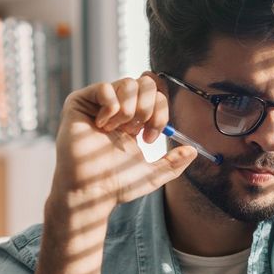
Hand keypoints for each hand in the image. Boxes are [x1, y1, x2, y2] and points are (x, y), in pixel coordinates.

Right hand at [51, 74, 195, 215]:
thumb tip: (193, 151)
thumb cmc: (115, 184)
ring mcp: (98, 104)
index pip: (157, 96)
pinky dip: (110, 107)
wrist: (90, 191)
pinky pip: (104, 87)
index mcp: (134, 120)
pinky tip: (101, 125)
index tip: (150, 138)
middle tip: (137, 130)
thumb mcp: (151, 174)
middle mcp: (118, 108)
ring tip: (117, 130)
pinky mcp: (79, 102)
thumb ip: (173, 163)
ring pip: (128, 83)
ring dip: (128, 110)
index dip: (160, 112)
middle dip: (148, 108)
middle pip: (145, 83)